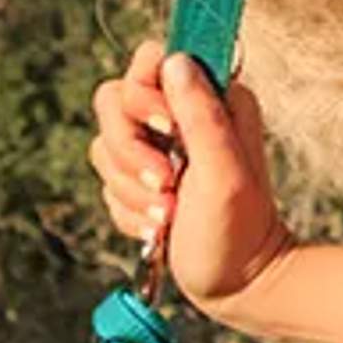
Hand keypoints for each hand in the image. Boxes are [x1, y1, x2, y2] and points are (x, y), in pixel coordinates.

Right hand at [89, 42, 295, 314]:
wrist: (236, 283)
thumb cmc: (238, 227)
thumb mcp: (223, 170)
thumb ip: (200, 113)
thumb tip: (174, 59)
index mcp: (210, 97)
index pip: (150, 60)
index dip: (144, 92)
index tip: (165, 127)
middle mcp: (178, 114)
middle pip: (113, 101)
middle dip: (132, 151)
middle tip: (167, 184)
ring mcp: (155, 146)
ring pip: (104, 145)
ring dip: (131, 188)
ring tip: (167, 215)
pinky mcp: (138, 179)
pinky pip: (106, 183)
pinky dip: (128, 209)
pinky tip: (159, 228)